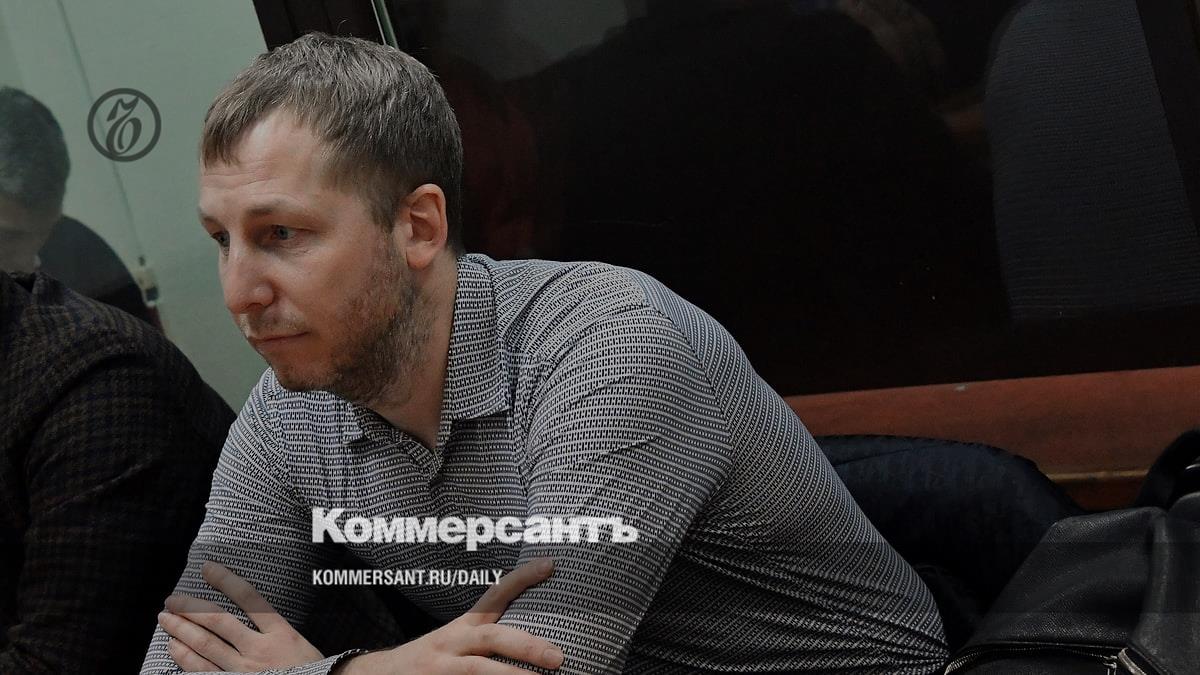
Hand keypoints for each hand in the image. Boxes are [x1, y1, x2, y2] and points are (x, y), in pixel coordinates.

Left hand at [158, 561, 323, 670]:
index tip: (208, 568)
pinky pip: (204, 671)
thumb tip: (251, 611)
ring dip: (182, 630)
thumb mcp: (301, 644)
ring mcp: (245, 671)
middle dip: (191, 608)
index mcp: (281, 634)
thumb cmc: (311, 671)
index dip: (226, 580)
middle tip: (172, 599)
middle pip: (218, 622)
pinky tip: (175, 648)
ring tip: (166, 618)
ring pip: (206, 646)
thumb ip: (277, 630)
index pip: (249, 598)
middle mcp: (260, 651)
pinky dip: (186, 659)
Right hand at [336, 558, 562, 674]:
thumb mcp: (455, 641)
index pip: (494, 595)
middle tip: (558, 657)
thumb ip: (486, 636)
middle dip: (526, 645)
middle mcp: (451, 643)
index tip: (550, 564)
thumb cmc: (430, 660)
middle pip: (492, 637)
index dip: (521, 578)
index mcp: (462, 627)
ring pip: (477, 671)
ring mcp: (440, 668)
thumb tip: (537, 640)